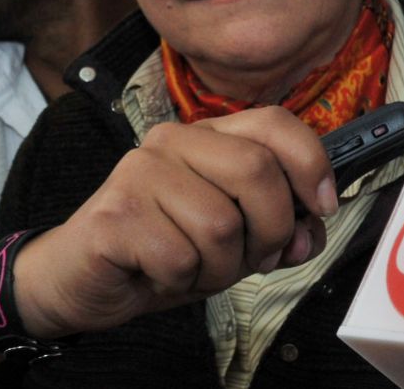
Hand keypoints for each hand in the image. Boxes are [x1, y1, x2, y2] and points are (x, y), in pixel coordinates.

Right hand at [9, 107, 337, 336]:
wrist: (81, 279)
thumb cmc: (162, 251)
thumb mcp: (235, 238)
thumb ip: (279, 228)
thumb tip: (311, 231)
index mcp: (206, 137)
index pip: (274, 123)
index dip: (310, 164)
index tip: (322, 208)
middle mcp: (172, 142)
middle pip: (256, 171)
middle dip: (272, 229)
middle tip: (257, 258)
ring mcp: (139, 172)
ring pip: (222, 224)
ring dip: (220, 268)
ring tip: (193, 268)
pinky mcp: (116, 214)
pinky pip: (182, 257)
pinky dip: (182, 281)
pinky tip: (160, 274)